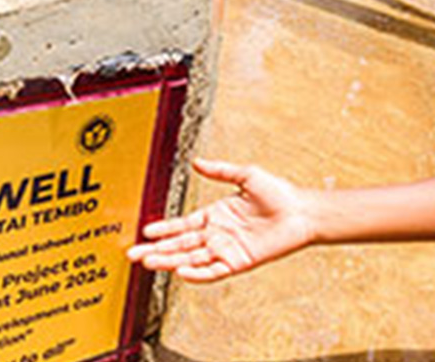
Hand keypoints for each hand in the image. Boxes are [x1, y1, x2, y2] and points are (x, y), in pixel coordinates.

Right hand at [126, 159, 317, 282]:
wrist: (301, 211)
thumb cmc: (279, 193)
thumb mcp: (246, 176)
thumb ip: (220, 171)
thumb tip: (197, 162)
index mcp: (215, 216)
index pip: (182, 225)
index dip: (163, 229)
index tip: (144, 231)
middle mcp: (217, 235)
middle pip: (180, 245)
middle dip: (156, 249)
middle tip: (133, 254)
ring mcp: (226, 250)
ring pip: (191, 259)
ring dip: (169, 261)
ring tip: (148, 263)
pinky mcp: (238, 262)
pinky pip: (213, 271)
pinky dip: (196, 273)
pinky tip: (180, 271)